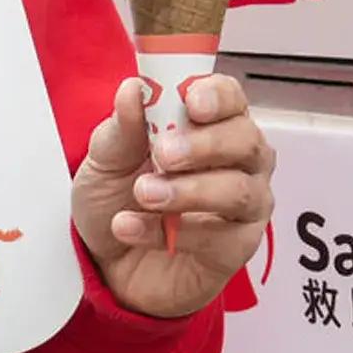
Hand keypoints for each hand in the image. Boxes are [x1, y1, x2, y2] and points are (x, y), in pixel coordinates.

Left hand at [72, 73, 273, 318]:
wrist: (106, 263)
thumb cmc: (118, 200)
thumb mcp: (106, 160)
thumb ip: (122, 128)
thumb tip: (132, 90)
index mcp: (212, 125)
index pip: (231, 97)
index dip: (217, 95)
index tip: (191, 102)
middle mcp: (239, 162)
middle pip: (247, 141)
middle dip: (205, 145)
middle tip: (163, 155)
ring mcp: (244, 206)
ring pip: (240, 191)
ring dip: (189, 191)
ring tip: (144, 194)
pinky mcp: (236, 248)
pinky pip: (218, 237)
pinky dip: (168, 232)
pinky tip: (130, 228)